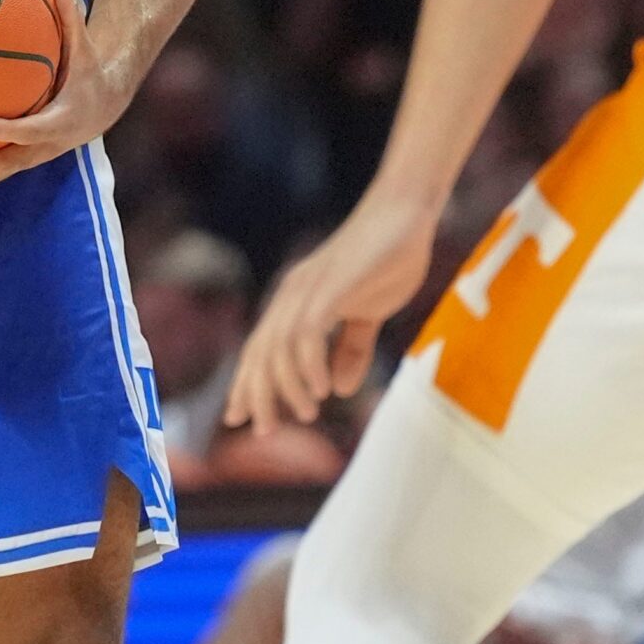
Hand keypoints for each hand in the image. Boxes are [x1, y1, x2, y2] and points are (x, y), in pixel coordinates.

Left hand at [0, 0, 121, 192]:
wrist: (100, 109)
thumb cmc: (86, 74)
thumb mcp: (84, 50)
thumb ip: (72, 22)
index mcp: (60, 119)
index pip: (34, 129)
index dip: (12, 130)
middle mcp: (43, 146)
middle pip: (6, 164)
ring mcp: (28, 156)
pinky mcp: (17, 159)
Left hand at [225, 183, 438, 434]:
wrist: (405, 213)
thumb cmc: (388, 258)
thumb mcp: (369, 313)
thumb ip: (352, 348)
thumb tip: (339, 388)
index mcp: (294, 301)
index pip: (258, 349)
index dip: (246, 384)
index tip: (238, 418)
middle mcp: (292, 295)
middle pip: (259, 353)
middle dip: (257, 395)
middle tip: (267, 430)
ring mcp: (308, 289)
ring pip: (278, 348)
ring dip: (287, 387)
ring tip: (306, 413)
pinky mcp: (330, 286)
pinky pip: (307, 332)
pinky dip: (308, 365)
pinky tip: (321, 388)